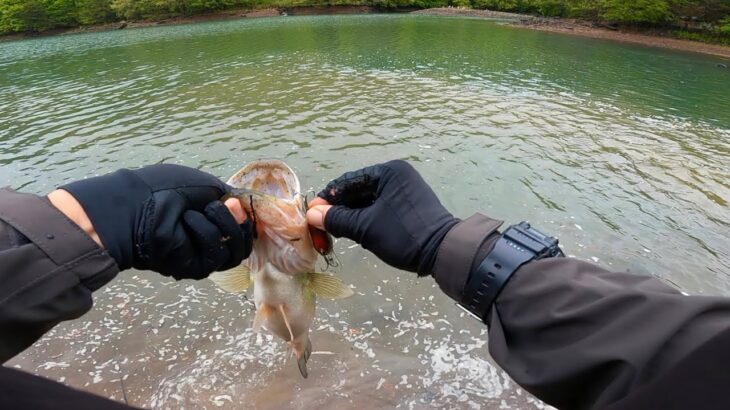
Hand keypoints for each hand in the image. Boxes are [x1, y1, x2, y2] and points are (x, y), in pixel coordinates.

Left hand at [57, 164, 253, 279]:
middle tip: (228, 206)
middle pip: (244, 241)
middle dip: (239, 220)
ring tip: (205, 210)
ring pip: (236, 250)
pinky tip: (188, 220)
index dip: (247, 214)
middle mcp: (210, 239)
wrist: (136, 205)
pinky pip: (217, 254)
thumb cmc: (165, 190)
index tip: (240, 201)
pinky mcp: (197, 268)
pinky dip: (206, 234)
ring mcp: (204, 255)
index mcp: (211, 219)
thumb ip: (228, 198)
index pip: (242, 225)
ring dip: (225, 224)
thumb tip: (243, 209)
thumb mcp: (204, 185)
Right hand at [306, 160, 458, 275]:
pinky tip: (355, 233)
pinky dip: (365, 220)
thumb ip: (337, 219)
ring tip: (335, 233)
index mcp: (388, 172)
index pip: (347, 182)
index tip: (312, 216)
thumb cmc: (404, 234)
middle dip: (339, 210)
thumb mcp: (366, 228)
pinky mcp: (408, 206)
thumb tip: (312, 214)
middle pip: (357, 191)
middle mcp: (397, 176)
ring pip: (367, 202)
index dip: (327, 200)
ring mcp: (404, 191)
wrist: (444, 253)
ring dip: (351, 217)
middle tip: (322, 228)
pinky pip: (379, 209)